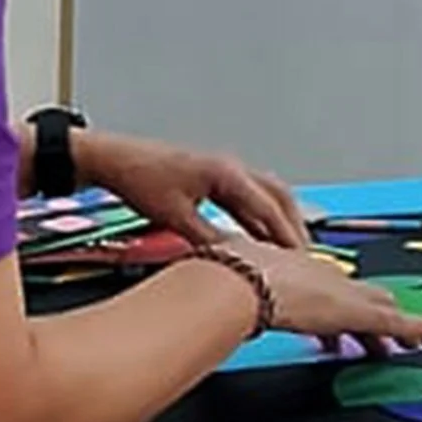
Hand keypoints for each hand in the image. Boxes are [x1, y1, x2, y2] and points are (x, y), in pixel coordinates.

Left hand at [74, 130, 307, 247]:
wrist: (114, 159)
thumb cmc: (139, 178)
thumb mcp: (175, 217)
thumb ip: (208, 240)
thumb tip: (233, 261)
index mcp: (226, 173)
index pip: (268, 208)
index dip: (286, 236)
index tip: (301, 259)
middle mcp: (231, 168)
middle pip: (278, 196)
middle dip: (294, 226)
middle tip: (306, 255)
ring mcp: (224, 171)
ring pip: (267, 194)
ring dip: (280, 219)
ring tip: (290, 248)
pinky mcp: (213, 177)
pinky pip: (248, 197)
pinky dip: (260, 216)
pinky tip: (259, 236)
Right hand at [208, 236, 421, 355]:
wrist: (237, 279)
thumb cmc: (223, 278)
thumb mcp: (225, 286)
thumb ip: (224, 297)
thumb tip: (203, 305)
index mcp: (292, 270)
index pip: (324, 286)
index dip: (336, 302)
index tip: (340, 317)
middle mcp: (322, 276)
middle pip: (357, 295)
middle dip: (371, 313)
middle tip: (384, 331)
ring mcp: (341, 292)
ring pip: (379, 309)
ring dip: (393, 326)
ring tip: (409, 340)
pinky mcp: (358, 311)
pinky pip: (397, 323)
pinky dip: (417, 327)